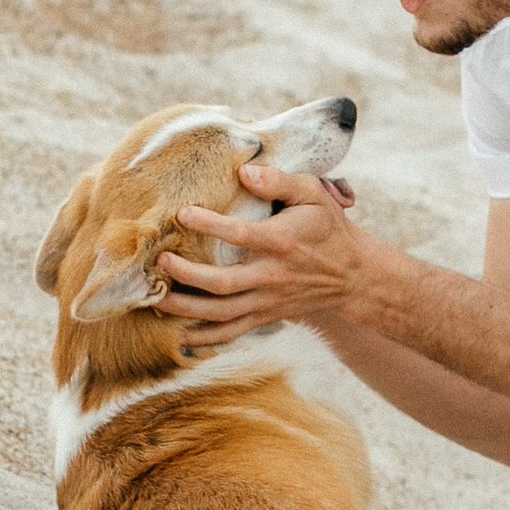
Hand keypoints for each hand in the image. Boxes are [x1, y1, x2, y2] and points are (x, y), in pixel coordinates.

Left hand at [157, 164, 370, 345]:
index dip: (208, 224)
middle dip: (186, 275)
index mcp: (280, 241)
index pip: (239, 234)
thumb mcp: (313, 194)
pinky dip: (205, 337)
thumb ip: (279, 180)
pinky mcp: (266, 316)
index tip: (181, 214)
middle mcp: (271, 275)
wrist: (353, 275)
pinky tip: (179, 335)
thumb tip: (244, 171)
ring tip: (156, 300)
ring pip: (221, 313)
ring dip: (186, 309)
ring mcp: (267, 300)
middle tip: (161, 262)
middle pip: (222, 283)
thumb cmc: (328, 228)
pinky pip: (232, 332)